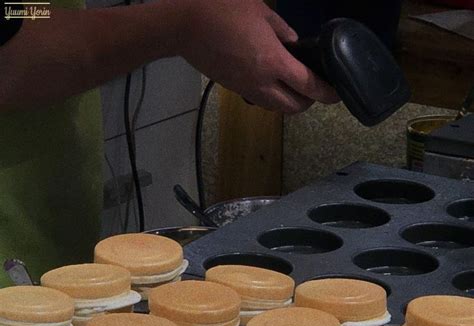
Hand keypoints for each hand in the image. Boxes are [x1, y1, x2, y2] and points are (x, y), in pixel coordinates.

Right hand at [177, 0, 338, 113]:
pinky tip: (272, 82)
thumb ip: (283, 31)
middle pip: (295, 108)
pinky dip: (273, 98)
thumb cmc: (223, 8)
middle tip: (314, 88)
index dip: (326, 93)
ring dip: (290, 103)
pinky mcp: (235, 90)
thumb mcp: (262, 11)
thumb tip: (294, 45)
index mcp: (273, 62)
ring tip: (294, 87)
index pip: (308, 86)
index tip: (336, 94)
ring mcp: (247, 90)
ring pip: (277, 108)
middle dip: (309, 102)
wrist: (184, 26)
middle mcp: (262, 83)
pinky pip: (261, 101)